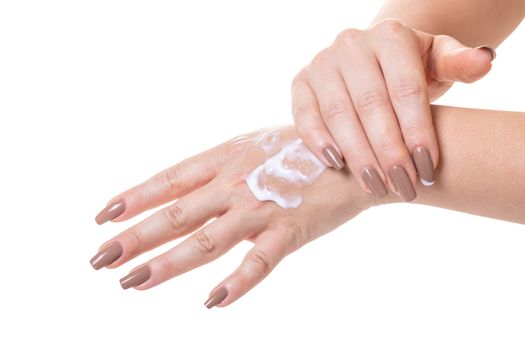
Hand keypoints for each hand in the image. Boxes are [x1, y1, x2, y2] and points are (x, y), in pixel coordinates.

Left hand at [91, 126, 373, 307]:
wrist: (357, 156)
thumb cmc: (300, 152)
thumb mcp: (252, 147)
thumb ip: (219, 168)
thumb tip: (181, 190)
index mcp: (225, 158)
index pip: (169, 180)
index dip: (134, 198)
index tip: (102, 217)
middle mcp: (236, 183)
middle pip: (177, 213)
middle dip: (134, 236)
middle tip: (99, 259)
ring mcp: (262, 208)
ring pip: (206, 240)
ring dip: (167, 263)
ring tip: (133, 282)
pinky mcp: (292, 232)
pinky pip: (260, 262)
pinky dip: (237, 283)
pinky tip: (212, 302)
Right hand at [291, 19, 494, 200]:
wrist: (371, 63)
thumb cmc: (408, 69)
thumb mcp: (437, 61)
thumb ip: (459, 63)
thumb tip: (483, 62)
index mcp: (390, 36)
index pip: (406, 89)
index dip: (417, 131)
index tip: (428, 168)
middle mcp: (351, 45)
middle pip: (371, 104)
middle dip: (388, 151)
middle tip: (403, 185)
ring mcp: (321, 63)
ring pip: (338, 114)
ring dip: (357, 154)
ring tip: (376, 185)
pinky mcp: (300, 82)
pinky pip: (305, 115)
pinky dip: (318, 142)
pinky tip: (337, 165)